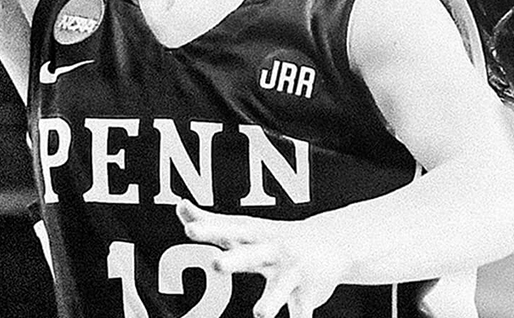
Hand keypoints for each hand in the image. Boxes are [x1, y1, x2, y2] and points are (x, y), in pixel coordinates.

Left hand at [178, 200, 340, 317]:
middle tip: (216, 263)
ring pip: (279, 289)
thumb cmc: (276, 237)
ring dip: (270, 302)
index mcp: (255, 235)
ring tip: (260, 314)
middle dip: (234, 261)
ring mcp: (292, 272)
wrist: (333, 241)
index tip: (189, 230)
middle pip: (251, 256)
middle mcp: (273, 251)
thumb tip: (180, 206)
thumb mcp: (247, 228)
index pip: (228, 231)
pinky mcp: (308, 293)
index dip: (209, 230)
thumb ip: (212, 221)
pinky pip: (302, 310)